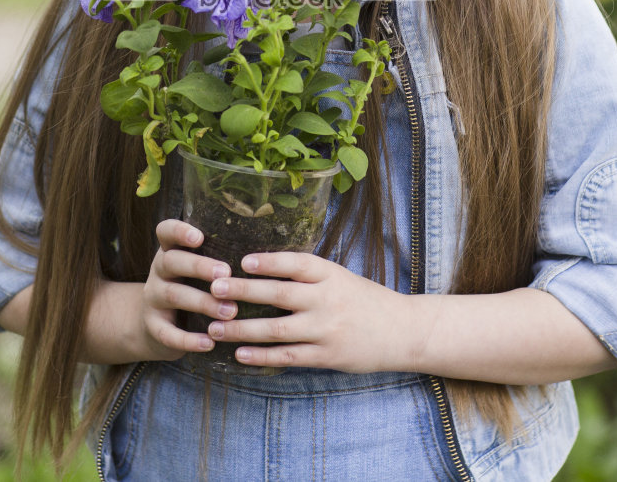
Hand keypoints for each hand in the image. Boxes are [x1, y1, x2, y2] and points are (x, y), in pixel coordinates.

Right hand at [138, 219, 240, 359]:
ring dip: (203, 303)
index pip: (166, 231)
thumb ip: (218, 259)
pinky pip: (168, 333)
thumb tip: (267, 254)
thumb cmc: (189, 288)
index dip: (179, 231)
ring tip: (230, 311)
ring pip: (174, 295)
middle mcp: (159, 271)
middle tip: (226, 272)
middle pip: (172, 261)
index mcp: (170, 251)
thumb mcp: (195, 270)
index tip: (199, 237)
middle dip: (199, 266)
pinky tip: (209, 343)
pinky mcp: (153, 327)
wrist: (153, 325)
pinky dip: (189, 340)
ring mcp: (153, 298)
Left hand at [203, 251, 422, 371]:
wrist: (402, 331)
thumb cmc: (365, 300)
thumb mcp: (340, 277)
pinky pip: (288, 356)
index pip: (295, 264)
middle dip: (243, 291)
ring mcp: (327, 330)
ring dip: (242, 329)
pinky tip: (240, 354)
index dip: (268, 262)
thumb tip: (262, 268)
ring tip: (214, 328)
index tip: (241, 261)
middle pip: (279, 294)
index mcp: (330, 275)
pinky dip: (262, 355)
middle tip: (213, 288)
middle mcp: (327, 300)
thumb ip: (308, 275)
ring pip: (277, 329)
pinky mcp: (327, 356)